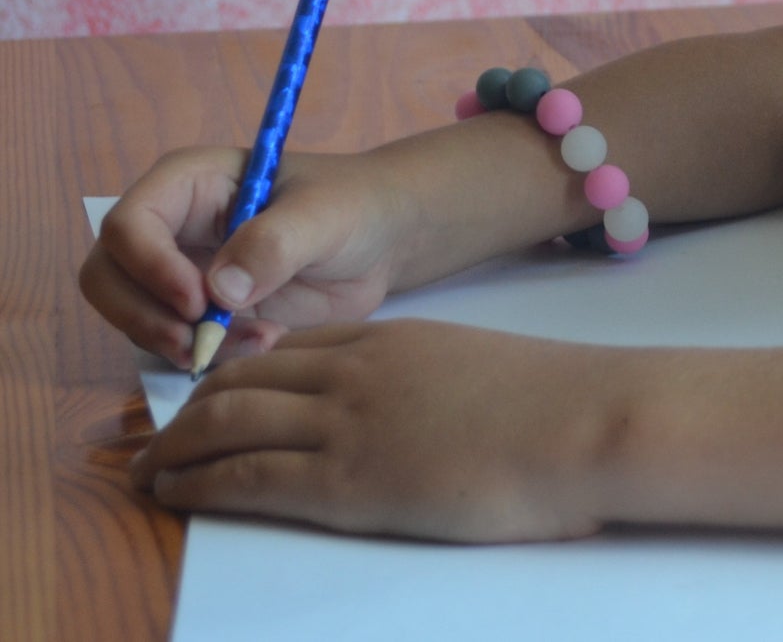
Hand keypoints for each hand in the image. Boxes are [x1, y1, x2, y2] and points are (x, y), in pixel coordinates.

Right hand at [80, 147, 410, 370]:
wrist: (383, 240)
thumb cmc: (354, 204)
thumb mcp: (326, 214)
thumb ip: (275, 242)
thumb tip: (217, 291)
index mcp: (190, 183)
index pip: (128, 223)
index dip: (148, 265)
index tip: (196, 300)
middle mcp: (171, 229)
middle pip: (107, 277)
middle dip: (143, 317)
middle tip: (197, 342)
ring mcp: (180, 274)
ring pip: (136, 319)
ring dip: (181, 343)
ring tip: (257, 339)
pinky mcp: (200, 315)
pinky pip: (174, 345)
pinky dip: (207, 357)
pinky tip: (265, 343)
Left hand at [129, 320, 612, 540]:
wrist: (581, 419)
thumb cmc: (554, 406)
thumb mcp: (478, 372)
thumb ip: (436, 385)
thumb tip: (431, 418)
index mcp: (392, 341)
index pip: (292, 351)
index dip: (241, 374)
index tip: (215, 400)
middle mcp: (356, 372)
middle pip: (245, 379)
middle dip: (190, 410)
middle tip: (160, 440)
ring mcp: (349, 423)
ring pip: (229, 422)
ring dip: (176, 447)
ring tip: (147, 472)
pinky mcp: (348, 480)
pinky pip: (248, 475)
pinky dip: (198, 482)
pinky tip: (173, 494)